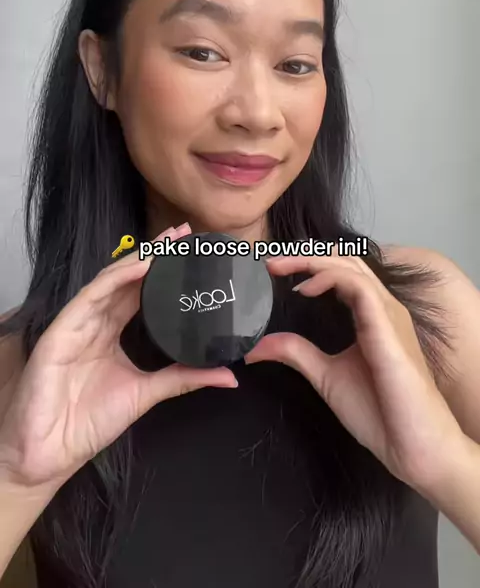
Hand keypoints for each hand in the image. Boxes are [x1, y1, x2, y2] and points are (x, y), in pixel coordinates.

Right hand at [0, 224, 236, 490]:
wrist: (49, 454)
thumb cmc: (88, 424)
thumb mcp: (148, 393)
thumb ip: (184, 377)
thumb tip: (229, 375)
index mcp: (110, 332)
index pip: (139, 291)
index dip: (162, 269)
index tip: (190, 250)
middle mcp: (94, 322)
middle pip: (126, 278)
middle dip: (154, 254)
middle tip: (183, 233)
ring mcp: (76, 324)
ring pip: (110, 280)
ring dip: (139, 258)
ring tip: (167, 243)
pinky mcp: (61, 331)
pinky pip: (91, 296)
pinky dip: (116, 278)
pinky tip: (140, 266)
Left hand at [246, 252, 462, 494]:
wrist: (413, 448)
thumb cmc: (379, 413)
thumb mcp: (326, 375)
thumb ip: (297, 353)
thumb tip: (257, 347)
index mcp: (372, 316)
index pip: (341, 272)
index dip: (307, 264)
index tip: (273, 269)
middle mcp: (383, 308)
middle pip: (345, 261)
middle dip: (305, 255)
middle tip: (270, 262)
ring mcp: (388, 315)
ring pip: (352, 267)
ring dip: (313, 261)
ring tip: (281, 268)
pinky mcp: (388, 328)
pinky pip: (360, 288)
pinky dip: (330, 278)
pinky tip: (306, 290)